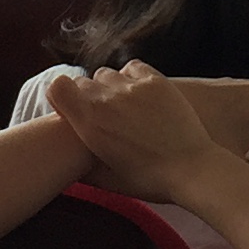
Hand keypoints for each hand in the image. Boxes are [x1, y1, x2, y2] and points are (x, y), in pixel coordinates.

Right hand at [42, 64, 238, 206]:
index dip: (60, 96)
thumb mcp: (107, 182)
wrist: (191, 169)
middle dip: (86, 96)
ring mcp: (131, 87)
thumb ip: (81, 169)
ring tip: (122, 105)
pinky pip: (132, 67)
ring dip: (108, 86)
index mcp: (89, 124)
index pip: (57, 87)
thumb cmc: (148, 180)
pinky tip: (138, 93)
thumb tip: (69, 164)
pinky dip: (131, 76)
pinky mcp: (155, 81)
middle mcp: (106, 100)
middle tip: (101, 115)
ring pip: (106, 73)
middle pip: (82, 81)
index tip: (69, 109)